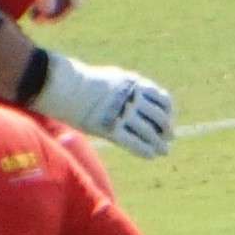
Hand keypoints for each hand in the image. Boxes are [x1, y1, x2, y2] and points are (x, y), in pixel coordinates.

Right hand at [33, 52, 175, 158]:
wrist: (65, 86)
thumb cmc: (87, 82)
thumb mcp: (115, 78)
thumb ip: (131, 87)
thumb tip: (144, 95)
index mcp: (136, 85)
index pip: (163, 100)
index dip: (169, 113)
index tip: (169, 120)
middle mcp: (132, 99)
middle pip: (159, 117)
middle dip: (166, 129)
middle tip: (169, 138)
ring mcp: (121, 114)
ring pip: (148, 132)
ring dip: (158, 143)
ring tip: (163, 151)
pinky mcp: (109, 128)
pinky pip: (132, 142)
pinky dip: (144, 150)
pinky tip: (151, 155)